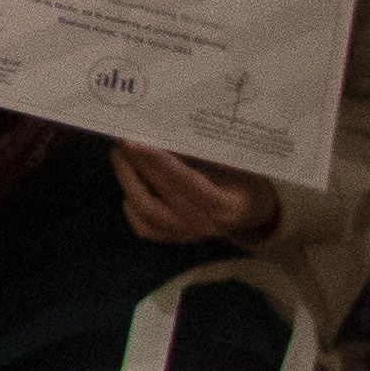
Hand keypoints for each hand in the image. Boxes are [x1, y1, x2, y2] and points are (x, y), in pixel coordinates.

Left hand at [108, 141, 282, 247]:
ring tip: (119, 156)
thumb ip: (203, 153)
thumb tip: (162, 130)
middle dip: (137, 165)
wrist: (249, 209)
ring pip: (147, 211)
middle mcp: (205, 224)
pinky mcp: (173, 239)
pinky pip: (143, 227)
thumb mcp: (232, 163)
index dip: (160, 163)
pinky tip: (128, 184)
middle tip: (120, 139)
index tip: (135, 143)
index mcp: (225, 204)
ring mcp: (187, 235)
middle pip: (162, 195)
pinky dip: (130, 206)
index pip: (187, 183)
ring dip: (128, 181)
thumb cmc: (241, 178)